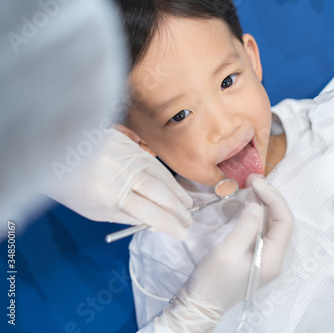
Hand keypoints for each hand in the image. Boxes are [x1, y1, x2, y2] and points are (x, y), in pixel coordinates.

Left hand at [43, 128, 192, 239]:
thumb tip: (157, 222)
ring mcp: (124, 154)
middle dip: (178, 209)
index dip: (170, 224)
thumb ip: (127, 216)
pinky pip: (153, 162)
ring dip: (177, 192)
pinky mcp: (126, 142)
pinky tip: (174, 187)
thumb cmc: (71, 187)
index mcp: (108, 194)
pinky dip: (167, 176)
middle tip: (189, 219)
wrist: (50, 152)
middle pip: (160, 193)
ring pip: (160, 175)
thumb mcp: (95, 211)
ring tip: (187, 205)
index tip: (183, 233)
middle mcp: (119, 172)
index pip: (150, 212)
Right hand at [154, 177, 293, 331]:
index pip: (284, 222)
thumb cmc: (212, 280)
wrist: (200, 304)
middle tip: (252, 179)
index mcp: (272, 258)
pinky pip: (262, 229)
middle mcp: (274, 257)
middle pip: (281, 221)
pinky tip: (247, 203)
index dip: (274, 198)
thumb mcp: (227, 252)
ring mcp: (264, 257)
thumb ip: (246, 226)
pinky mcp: (254, 255)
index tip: (256, 183)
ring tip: (251, 186)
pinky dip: (256, 213)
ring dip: (264, 203)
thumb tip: (257, 204)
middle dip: (270, 197)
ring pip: (272, 224)